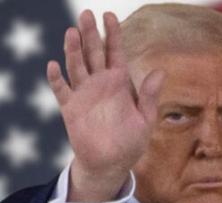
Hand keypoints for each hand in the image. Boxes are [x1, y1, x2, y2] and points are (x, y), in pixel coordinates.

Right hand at [47, 10, 164, 202]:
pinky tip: (53, 66)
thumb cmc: (131, 142)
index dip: (112, 34)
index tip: (110, 16)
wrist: (112, 163)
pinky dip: (56, 79)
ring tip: (72, 32)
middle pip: (93, 53)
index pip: (115, 53)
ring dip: (73, 50)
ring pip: (76, 66)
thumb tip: (161, 72)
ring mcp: (84, 94)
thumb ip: (149, 96)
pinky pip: (61, 90)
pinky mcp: (71, 108)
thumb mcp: (145, 119)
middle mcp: (100, 84)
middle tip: (87, 14)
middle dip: (90, 34)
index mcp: (120, 83)